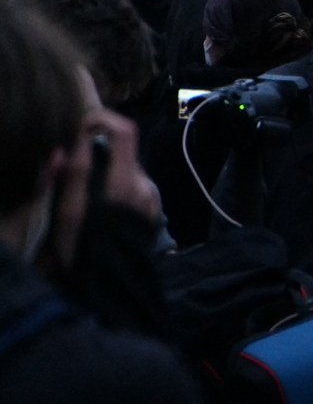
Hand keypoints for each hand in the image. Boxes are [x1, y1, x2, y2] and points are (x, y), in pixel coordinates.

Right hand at [40, 107, 159, 274]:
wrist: (115, 286)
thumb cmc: (85, 251)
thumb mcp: (69, 215)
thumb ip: (70, 177)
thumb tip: (67, 145)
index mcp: (125, 183)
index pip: (125, 131)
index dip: (104, 118)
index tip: (82, 122)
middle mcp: (146, 186)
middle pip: (123, 151)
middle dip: (98, 152)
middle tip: (72, 167)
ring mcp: (153, 198)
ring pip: (127, 169)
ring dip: (106, 172)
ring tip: (85, 196)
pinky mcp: (153, 208)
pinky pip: (133, 186)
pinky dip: (115, 186)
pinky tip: (101, 208)